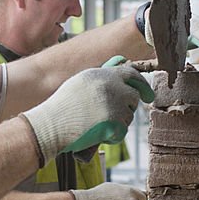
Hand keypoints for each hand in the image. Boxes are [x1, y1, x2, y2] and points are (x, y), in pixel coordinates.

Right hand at [21, 64, 153, 164]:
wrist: (49, 126)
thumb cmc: (62, 107)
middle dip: (127, 108)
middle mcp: (110, 85)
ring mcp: (113, 103)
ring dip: (117, 124)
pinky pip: (122, 132)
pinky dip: (112, 137)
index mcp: (102, 74)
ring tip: (95, 125)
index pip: (131, 74)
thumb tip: (122, 61)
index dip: (142, 85)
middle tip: (114, 117)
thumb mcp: (80, 82)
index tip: (149, 96)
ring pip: (128, 117)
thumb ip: (102, 75)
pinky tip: (96, 134)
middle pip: (134, 97)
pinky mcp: (113, 122)